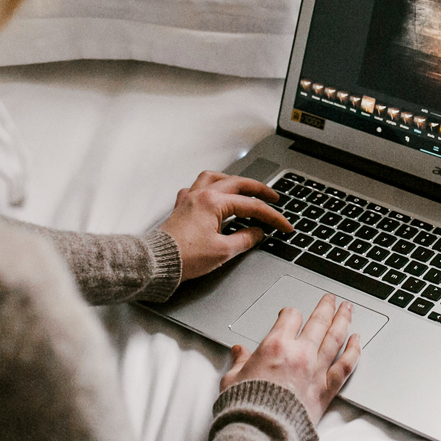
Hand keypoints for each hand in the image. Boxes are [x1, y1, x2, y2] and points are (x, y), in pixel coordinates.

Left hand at [158, 171, 291, 280]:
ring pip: (215, 178)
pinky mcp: (181, 207)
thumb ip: (245, 239)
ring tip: (244, 187)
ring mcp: (189, 199)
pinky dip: (210, 187)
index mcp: (213, 203)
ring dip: (232, 181)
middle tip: (273, 196)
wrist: (157, 263)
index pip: (251, 206)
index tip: (283, 225)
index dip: (272, 216)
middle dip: (258, 189)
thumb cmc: (184, 257)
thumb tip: (257, 233)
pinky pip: (197, 187)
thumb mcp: (223, 251)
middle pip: (236, 183)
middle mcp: (201, 195)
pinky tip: (214, 194)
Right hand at [221, 294, 362, 422]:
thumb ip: (239, 362)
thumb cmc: (247, 408)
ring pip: (335, 337)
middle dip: (325, 307)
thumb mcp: (233, 379)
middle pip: (318, 321)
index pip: (290, 317)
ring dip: (343, 319)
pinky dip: (354, 350)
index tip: (291, 314)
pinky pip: (345, 364)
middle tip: (330, 299)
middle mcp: (299, 353)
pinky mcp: (327, 389)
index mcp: (275, 346)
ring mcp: (316, 370)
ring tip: (348, 309)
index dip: (290, 313)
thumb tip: (238, 352)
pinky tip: (357, 340)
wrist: (262, 432)